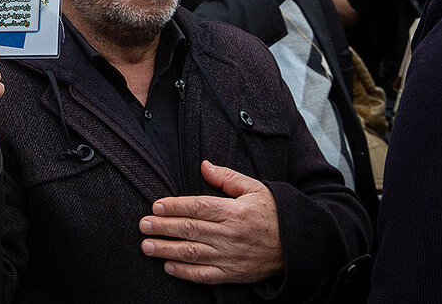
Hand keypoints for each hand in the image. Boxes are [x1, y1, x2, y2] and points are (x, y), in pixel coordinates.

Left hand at [139, 160, 284, 283]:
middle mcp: (230, 235)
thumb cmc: (274, 213)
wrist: (298, 246)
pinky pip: (206, 275)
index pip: (198, 207)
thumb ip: (227, 177)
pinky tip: (169, 267)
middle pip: (191, 230)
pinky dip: (186, 273)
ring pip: (193, 253)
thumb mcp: (255, 188)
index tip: (156, 205)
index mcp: (234, 211)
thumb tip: (204, 166)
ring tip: (147, 246)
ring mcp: (231, 256)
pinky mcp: (233, 274)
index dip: (175, 206)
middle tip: (143, 225)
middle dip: (163, 227)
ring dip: (167, 250)